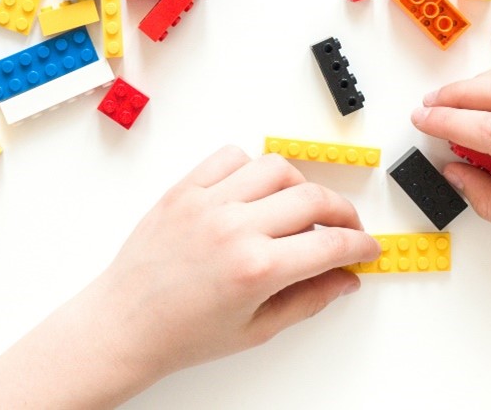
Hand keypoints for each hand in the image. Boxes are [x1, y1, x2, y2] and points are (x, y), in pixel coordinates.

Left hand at [84, 147, 380, 381]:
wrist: (124, 324)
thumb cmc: (180, 334)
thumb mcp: (257, 329)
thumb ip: (308, 299)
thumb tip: (344, 279)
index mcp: (256, 268)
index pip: (330, 244)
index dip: (359, 246)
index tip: (366, 248)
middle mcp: (234, 228)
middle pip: (312, 198)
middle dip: (342, 213)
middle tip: (345, 228)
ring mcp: (207, 203)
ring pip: (275, 167)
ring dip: (299, 185)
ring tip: (301, 208)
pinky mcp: (183, 189)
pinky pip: (228, 157)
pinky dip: (251, 167)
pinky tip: (255, 191)